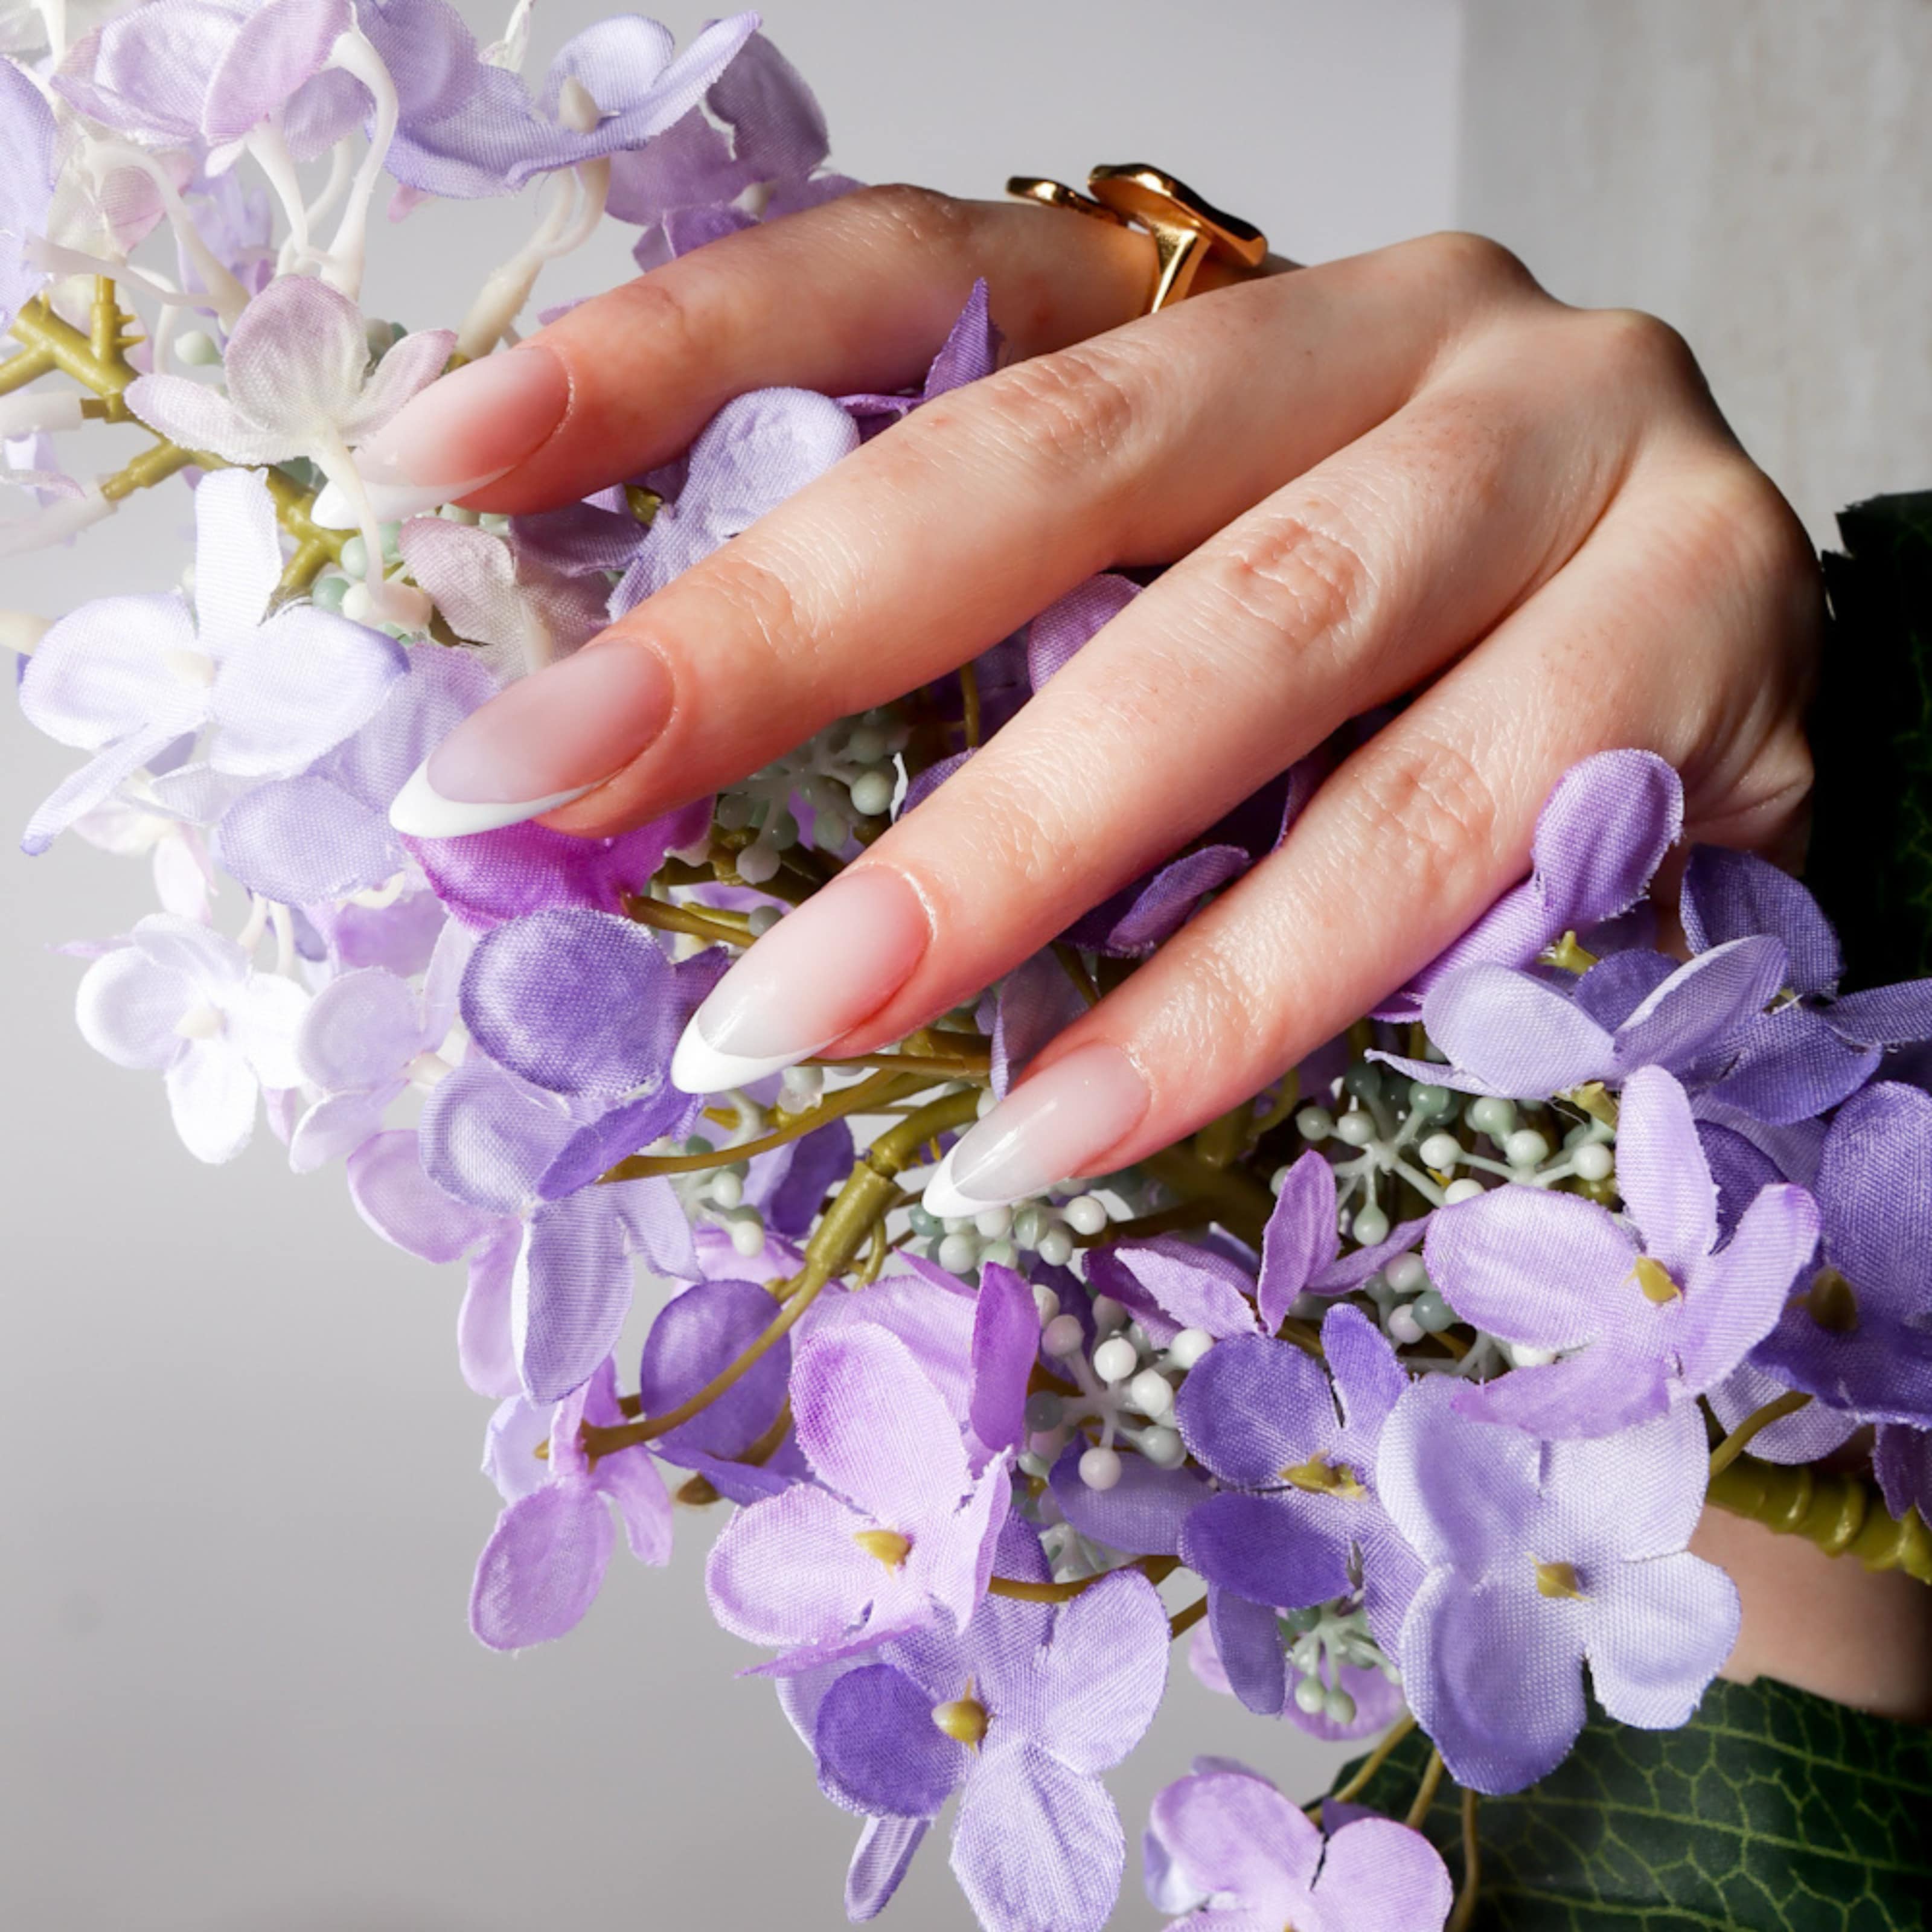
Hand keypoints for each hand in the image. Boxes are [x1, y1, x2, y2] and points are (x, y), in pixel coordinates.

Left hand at [373, 184, 1821, 1206]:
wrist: (1729, 695)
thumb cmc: (1406, 661)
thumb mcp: (1176, 605)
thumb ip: (978, 652)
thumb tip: (651, 780)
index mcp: (1232, 296)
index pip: (919, 272)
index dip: (668, 353)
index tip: (434, 461)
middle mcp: (1398, 334)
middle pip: (1056, 456)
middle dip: (782, 632)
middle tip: (542, 788)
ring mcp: (1569, 469)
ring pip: (1249, 654)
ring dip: (998, 861)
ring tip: (788, 1020)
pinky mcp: (1703, 648)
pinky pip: (1434, 847)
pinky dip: (1238, 997)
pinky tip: (1066, 1120)